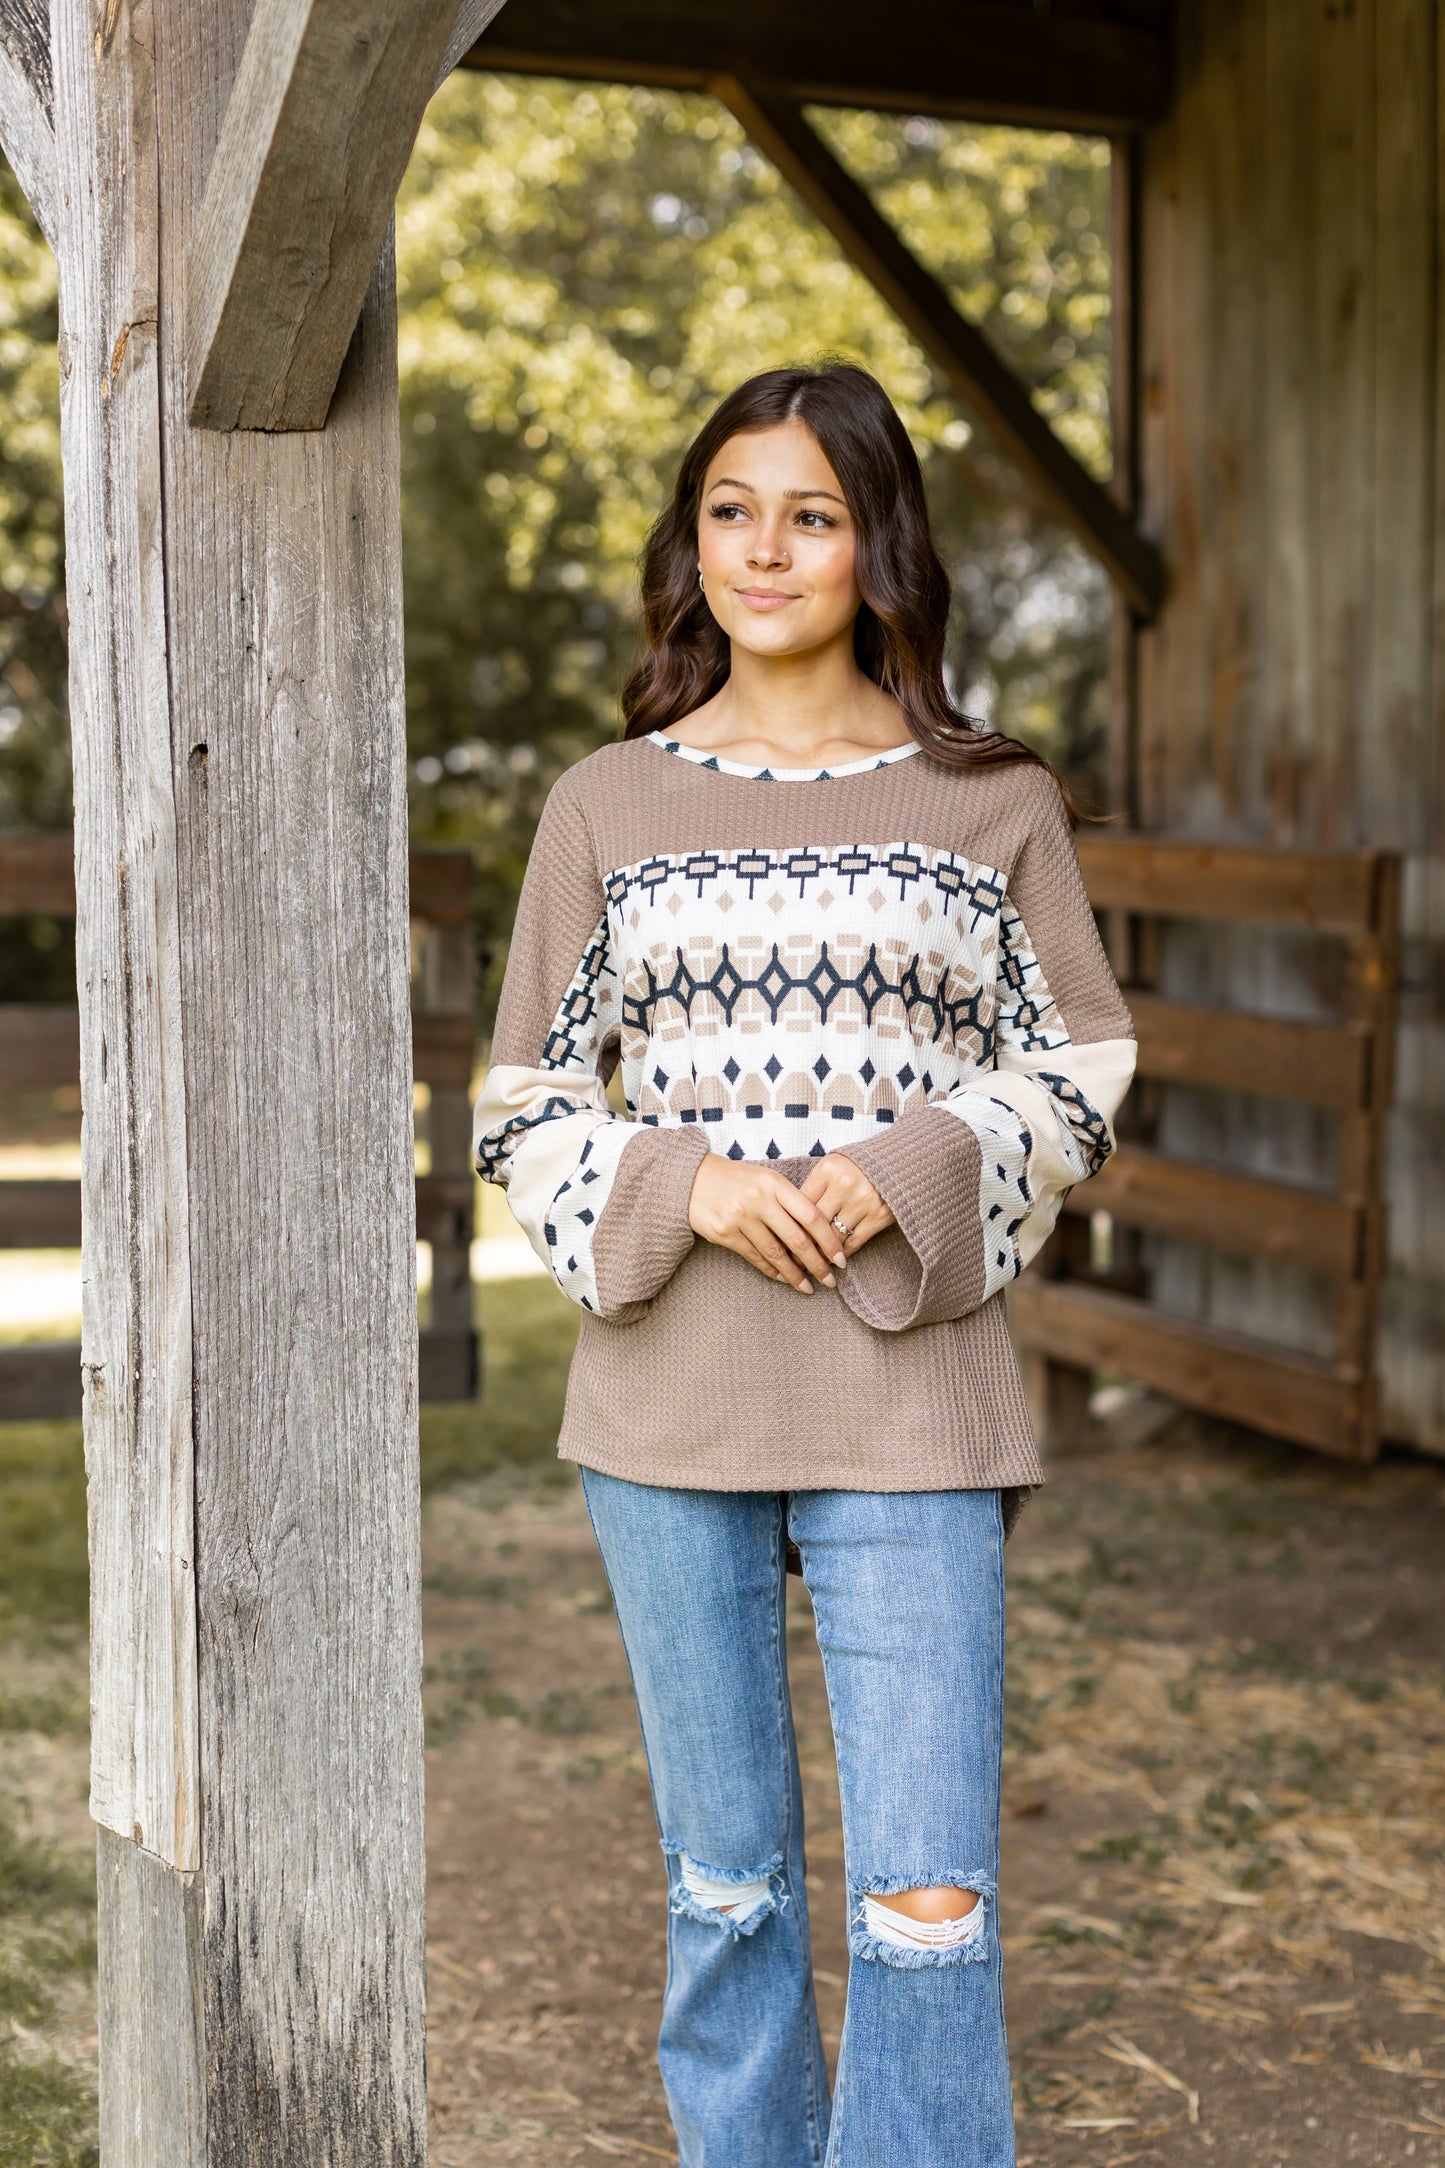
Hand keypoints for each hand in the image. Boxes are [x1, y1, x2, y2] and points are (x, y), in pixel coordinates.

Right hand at [687, 1154, 851, 1293]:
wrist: (693, 1179)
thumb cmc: (738, 1179)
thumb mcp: (767, 1179)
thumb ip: (791, 1200)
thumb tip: (820, 1234)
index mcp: (775, 1184)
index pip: (811, 1216)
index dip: (829, 1240)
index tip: (840, 1259)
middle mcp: (759, 1200)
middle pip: (796, 1239)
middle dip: (817, 1264)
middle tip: (830, 1280)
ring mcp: (741, 1218)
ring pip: (776, 1254)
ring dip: (794, 1274)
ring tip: (808, 1286)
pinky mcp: (725, 1234)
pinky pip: (755, 1257)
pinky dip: (772, 1270)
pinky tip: (783, 1278)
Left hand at [797, 1153, 894, 1256]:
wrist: (901, 1161)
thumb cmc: (859, 1166)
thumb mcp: (834, 1167)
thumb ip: (815, 1187)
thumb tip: (790, 1218)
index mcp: (828, 1169)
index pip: (801, 1202)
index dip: (789, 1223)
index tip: (780, 1239)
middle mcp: (844, 1185)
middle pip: (815, 1223)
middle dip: (801, 1244)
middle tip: (790, 1260)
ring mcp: (863, 1201)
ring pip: (833, 1237)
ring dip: (821, 1254)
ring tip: (810, 1265)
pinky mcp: (879, 1216)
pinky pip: (854, 1242)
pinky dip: (841, 1254)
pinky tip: (834, 1259)